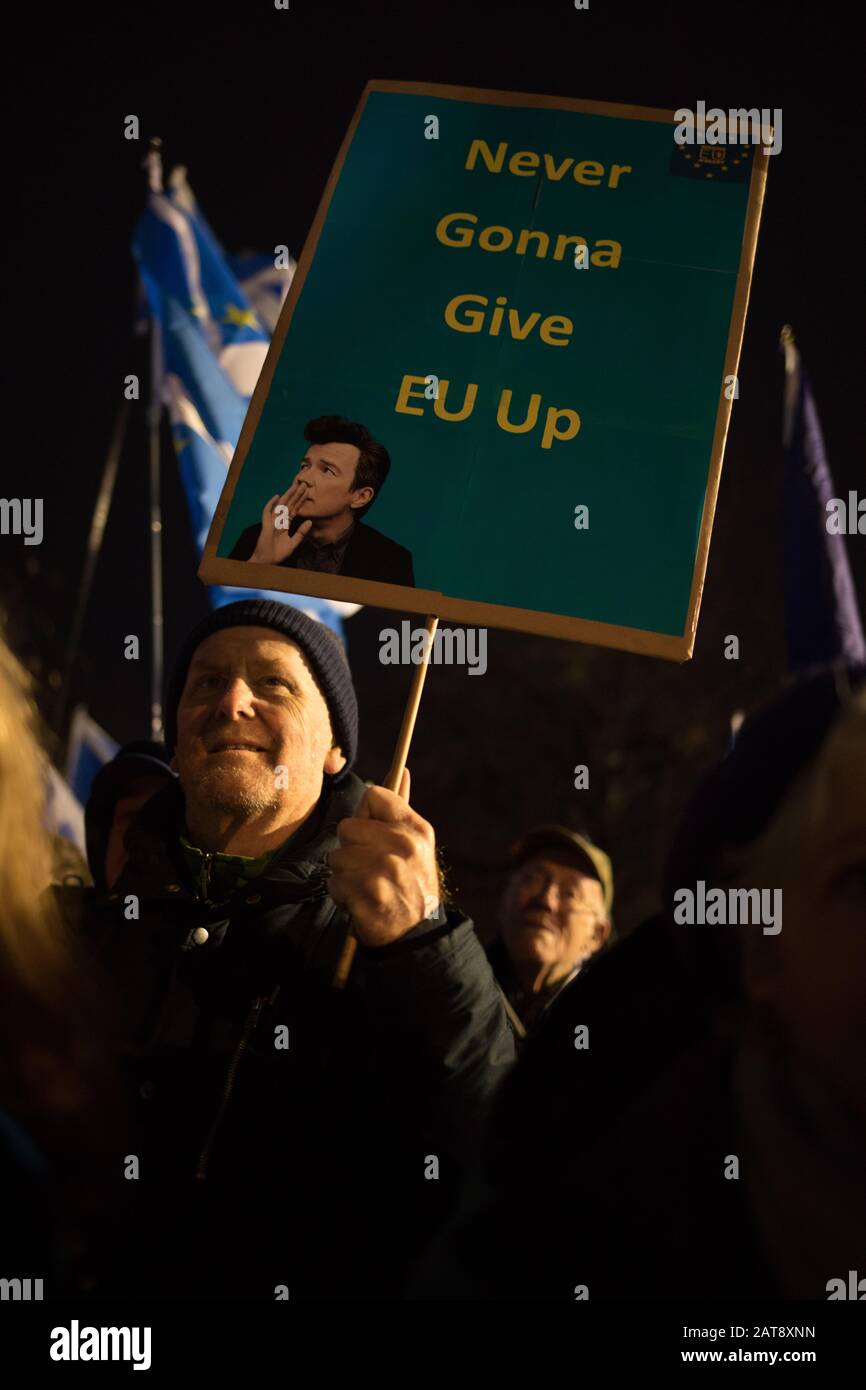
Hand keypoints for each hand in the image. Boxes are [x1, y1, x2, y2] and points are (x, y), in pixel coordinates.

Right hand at [250, 477, 312, 562]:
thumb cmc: (278, 553)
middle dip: (296, 495)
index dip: (300, 501)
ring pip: (281, 505)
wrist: (268, 561)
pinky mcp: (266, 525)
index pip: (294, 509)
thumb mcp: (293, 543)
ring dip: (287, 496)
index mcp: (285, 524)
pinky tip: (277, 496)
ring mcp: (272, 521)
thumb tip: (310, 522)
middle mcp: (279, 520)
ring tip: (295, 486)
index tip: (307, 492)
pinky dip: (271, 504)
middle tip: (304, 484)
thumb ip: (301, 532)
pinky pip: (267, 512)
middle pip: (289, 504)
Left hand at [327, 769, 440, 946]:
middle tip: (369, 868)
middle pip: (347, 826)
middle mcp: (403, 845)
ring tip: (366, 886)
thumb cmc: (411, 884)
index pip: (374, 795)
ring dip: (345, 874)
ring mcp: (386, 869)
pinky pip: (333, 882)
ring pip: (336, 856)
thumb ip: (401, 809)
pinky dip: (341, 895)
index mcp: (415, 829)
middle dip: (351, 849)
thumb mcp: (416, 844)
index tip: (373, 835)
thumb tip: (403, 771)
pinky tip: (360, 901)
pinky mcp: (368, 893)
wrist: (416, 933)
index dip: (366, 815)